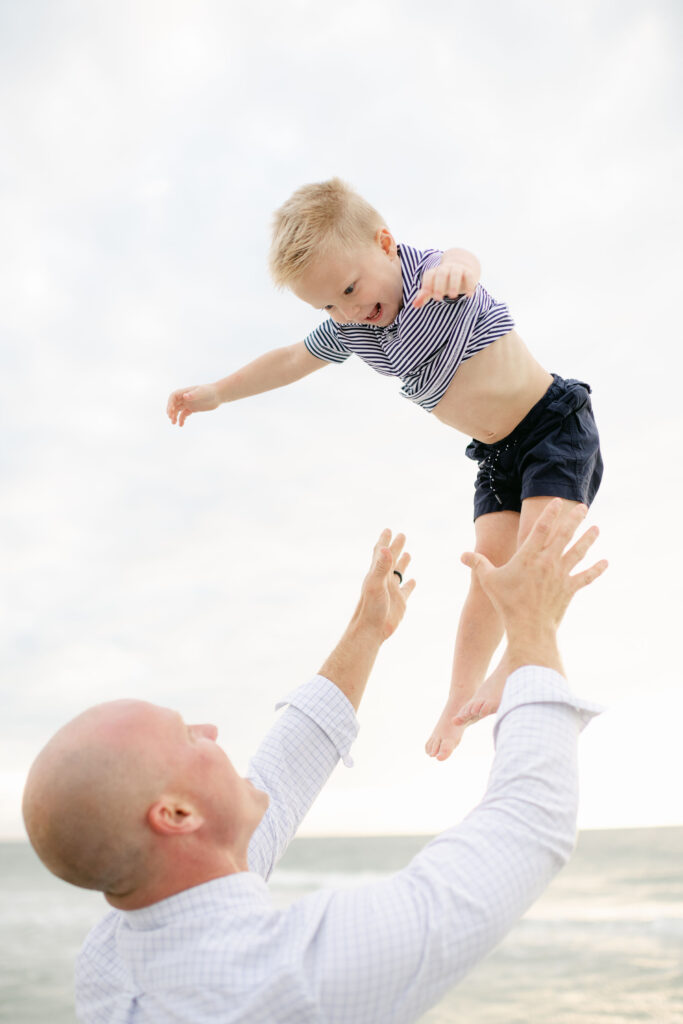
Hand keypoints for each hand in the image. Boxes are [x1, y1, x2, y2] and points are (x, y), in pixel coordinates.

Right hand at [166, 384, 220, 426]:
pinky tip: (181, 425)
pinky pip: (184, 414)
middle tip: (171, 418)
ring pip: (178, 410)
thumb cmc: (210, 391)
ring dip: (174, 416)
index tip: (170, 411)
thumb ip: (193, 394)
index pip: (173, 396)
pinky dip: (181, 419)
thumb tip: (185, 396)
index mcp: (185, 392)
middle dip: (171, 411)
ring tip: (174, 423)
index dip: (170, 403)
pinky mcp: (193, 408)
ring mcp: (188, 403)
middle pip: (174, 404)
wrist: (218, 395)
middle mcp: (185, 397)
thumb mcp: (202, 392)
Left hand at [318, 531, 415, 709]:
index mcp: (377, 573)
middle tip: (402, 535)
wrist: (372, 630)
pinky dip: (410, 584)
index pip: (381, 552)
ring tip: (407, 553)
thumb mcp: (376, 584)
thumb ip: (381, 566)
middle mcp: (384, 580)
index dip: (384, 540)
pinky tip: (413, 580)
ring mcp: (392, 591)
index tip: (388, 529)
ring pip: (398, 573)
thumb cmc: (371, 608)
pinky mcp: (400, 602)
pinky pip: (406, 590)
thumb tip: (385, 548)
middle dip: (395, 547)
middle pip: (391, 559)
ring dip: (402, 563)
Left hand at [413, 251, 478, 308]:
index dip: (427, 285)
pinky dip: (469, 285)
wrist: (461, 268)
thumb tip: (414, 305)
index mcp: (435, 272)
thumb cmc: (443, 281)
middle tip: (437, 299)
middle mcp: (445, 269)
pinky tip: (469, 296)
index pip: (429, 275)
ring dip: (454, 284)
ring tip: (453, 297)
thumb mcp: (433, 288)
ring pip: (455, 273)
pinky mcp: (468, 272)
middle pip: (441, 273)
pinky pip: (469, 276)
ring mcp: (457, 269)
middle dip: (439, 285)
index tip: (427, 295)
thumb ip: (424, 296)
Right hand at [461, 501, 607, 641]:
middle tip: (583, 507)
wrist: (528, 628)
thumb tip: (462, 555)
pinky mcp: (569, 589)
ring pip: (578, 552)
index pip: (541, 528)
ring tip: (597, 528)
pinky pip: (586, 577)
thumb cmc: (507, 603)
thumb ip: (477, 564)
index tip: (557, 501)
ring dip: (588, 539)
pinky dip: (596, 570)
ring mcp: (561, 574)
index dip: (549, 513)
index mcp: (529, 556)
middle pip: (564, 535)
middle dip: (574, 519)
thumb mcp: (489, 581)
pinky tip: (605, 563)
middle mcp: (548, 562)